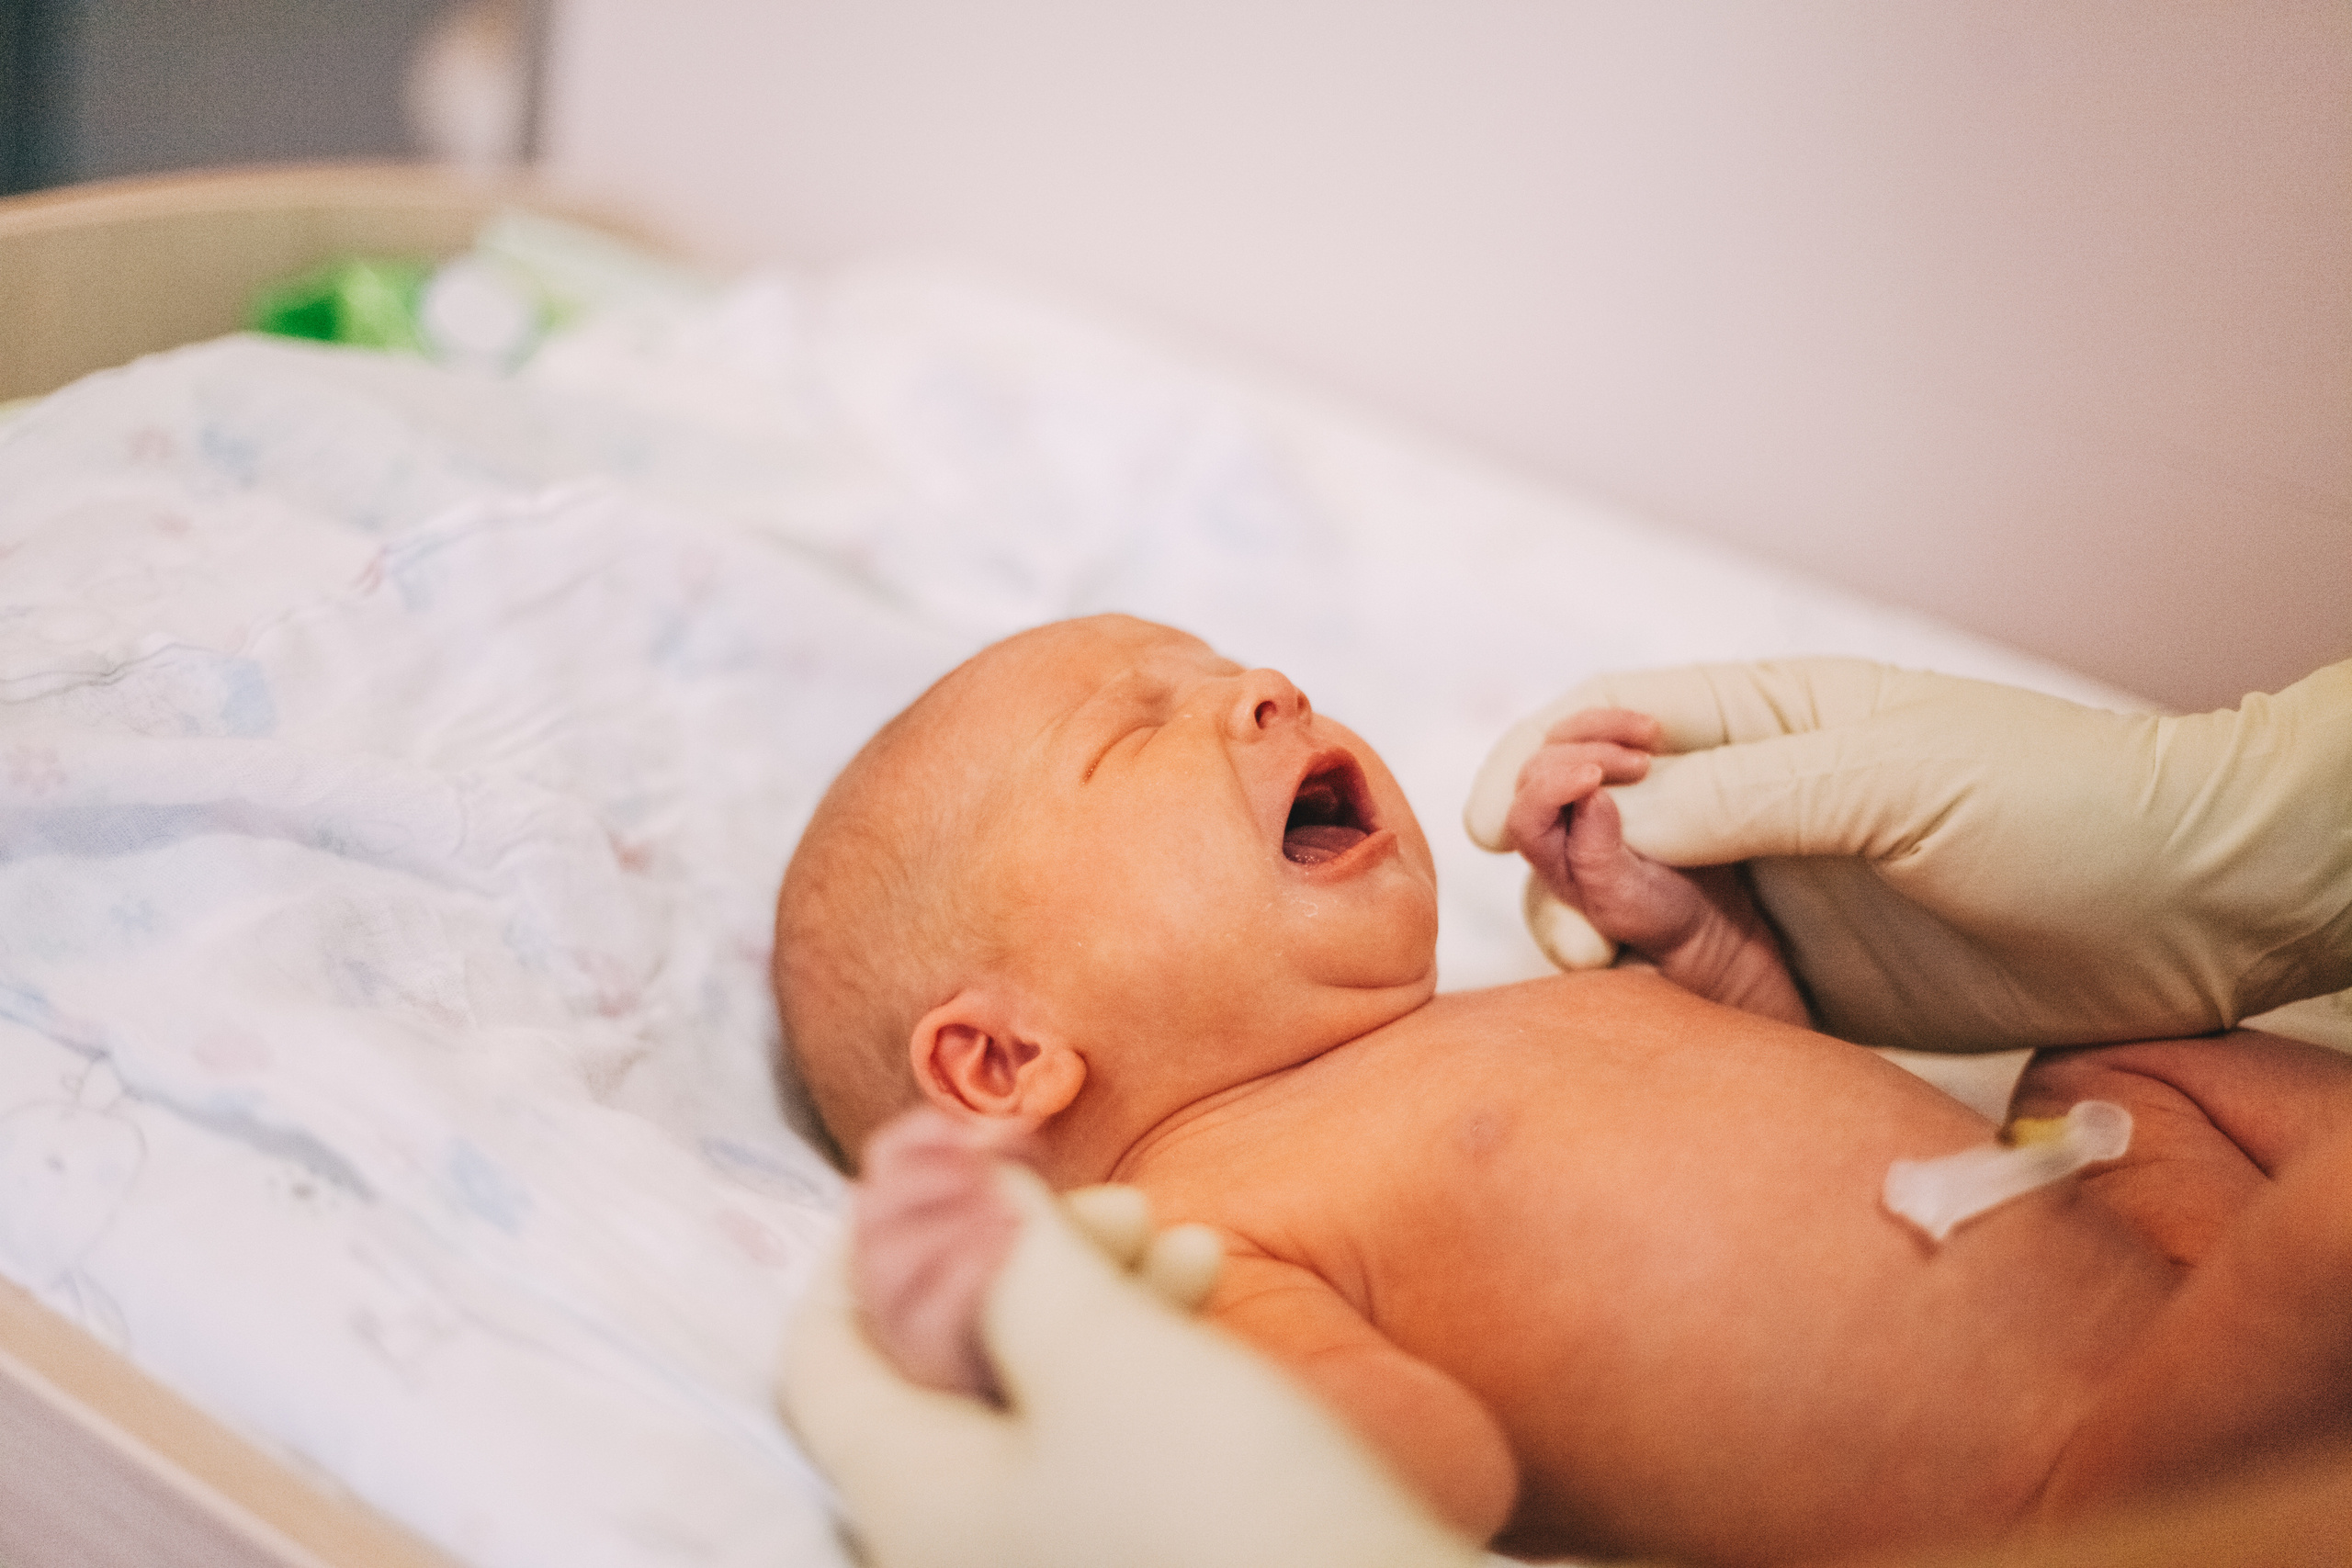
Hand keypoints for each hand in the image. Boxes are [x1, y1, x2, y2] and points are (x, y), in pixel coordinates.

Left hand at [780, 1148, 1482, 1567]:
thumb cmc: (1228, 1514)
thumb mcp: (1103, 1358)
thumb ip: (1007, 1258)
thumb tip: (956, 1187)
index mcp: (907, 1502)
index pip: (820, 1351)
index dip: (869, 1234)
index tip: (951, 1157)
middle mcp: (953, 1544)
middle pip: (934, 1361)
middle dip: (1015, 1252)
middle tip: (1111, 1202)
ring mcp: (1046, 1558)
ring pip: (1029, 1389)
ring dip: (1093, 1290)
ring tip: (1182, 1238)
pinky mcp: (1131, 1555)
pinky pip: (1095, 1435)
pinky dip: (1137, 1353)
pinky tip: (1209, 1292)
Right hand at [1468, 658, 2351, 1051]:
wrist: (2197, 909)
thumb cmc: (2061, 803)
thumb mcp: (1892, 777)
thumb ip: (1740, 796)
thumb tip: (1600, 820)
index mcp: (1766, 720)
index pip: (1607, 723)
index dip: (1535, 765)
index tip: (1497, 831)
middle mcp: (1752, 805)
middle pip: (1599, 829)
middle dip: (1568, 872)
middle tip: (1588, 932)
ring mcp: (1778, 896)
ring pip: (1637, 919)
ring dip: (1612, 945)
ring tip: (1639, 973)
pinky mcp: (1809, 987)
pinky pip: (1705, 998)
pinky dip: (1678, 1011)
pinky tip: (1692, 1024)